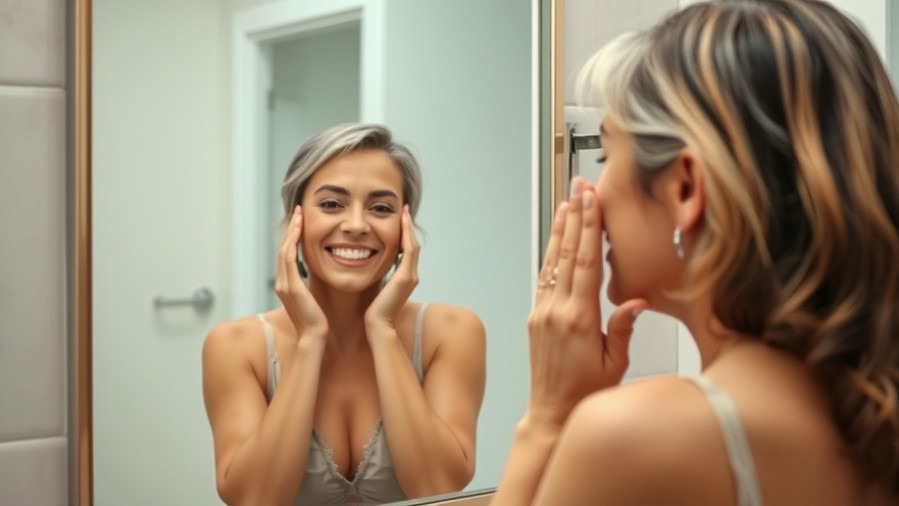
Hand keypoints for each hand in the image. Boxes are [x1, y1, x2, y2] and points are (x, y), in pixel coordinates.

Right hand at [274, 206, 328, 342]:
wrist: (314, 338)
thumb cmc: (319, 322)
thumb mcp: (315, 299)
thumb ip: (313, 286)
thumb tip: (323, 275)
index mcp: (287, 285)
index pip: (287, 254)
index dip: (293, 236)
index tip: (301, 221)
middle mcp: (282, 282)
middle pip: (283, 248)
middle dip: (291, 228)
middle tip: (299, 211)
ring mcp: (284, 284)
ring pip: (284, 249)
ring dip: (292, 230)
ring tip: (299, 214)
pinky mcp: (290, 286)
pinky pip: (288, 257)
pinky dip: (293, 241)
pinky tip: (300, 229)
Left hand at [364, 205, 418, 337]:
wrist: (376, 326)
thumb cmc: (372, 311)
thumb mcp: (375, 288)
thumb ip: (377, 277)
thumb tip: (368, 266)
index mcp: (404, 278)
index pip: (407, 250)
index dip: (404, 234)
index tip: (398, 219)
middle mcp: (411, 275)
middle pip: (412, 244)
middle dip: (408, 227)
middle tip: (403, 210)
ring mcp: (411, 276)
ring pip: (413, 245)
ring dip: (409, 227)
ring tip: (403, 212)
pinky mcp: (406, 277)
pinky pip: (409, 250)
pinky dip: (406, 234)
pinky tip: (401, 222)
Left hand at [526, 179, 647, 427]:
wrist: (551, 412)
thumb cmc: (585, 392)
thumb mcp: (615, 364)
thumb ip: (623, 328)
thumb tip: (636, 300)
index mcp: (580, 319)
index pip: (585, 262)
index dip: (589, 227)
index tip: (592, 201)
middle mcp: (556, 311)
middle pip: (567, 253)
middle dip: (575, 216)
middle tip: (580, 188)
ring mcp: (542, 312)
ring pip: (552, 262)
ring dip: (561, 229)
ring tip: (567, 202)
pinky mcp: (535, 317)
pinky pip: (544, 278)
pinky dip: (551, 254)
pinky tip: (557, 240)